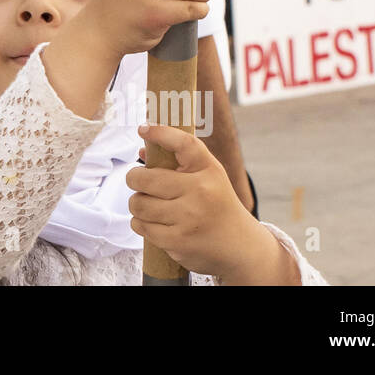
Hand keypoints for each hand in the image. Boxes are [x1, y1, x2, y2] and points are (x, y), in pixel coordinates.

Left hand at [128, 125, 299, 283]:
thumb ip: (177, 160)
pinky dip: (141, 223)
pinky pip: (141, 226)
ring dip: (137, 203)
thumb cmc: (215, 203)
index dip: (160, 132)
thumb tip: (142, 150)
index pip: (183, 143)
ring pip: (138, 204)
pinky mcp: (178, 241)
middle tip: (139, 181)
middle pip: (144, 178)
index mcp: (208, 170)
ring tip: (149, 204)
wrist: (239, 245)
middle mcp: (200, 192)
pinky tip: (155, 221)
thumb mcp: (207, 176)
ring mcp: (188, 218)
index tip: (143, 129)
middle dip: (135, 179)